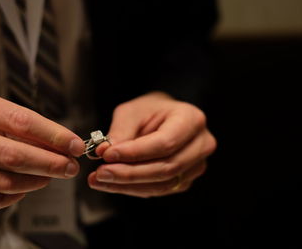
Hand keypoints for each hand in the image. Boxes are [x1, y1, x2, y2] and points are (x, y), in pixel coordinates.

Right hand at [0, 87, 84, 208]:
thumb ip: (18, 122)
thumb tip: (58, 143)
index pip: (22, 122)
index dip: (55, 136)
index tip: (75, 145)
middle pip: (14, 156)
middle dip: (50, 164)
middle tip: (70, 166)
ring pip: (3, 182)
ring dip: (36, 181)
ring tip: (51, 174)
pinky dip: (14, 195)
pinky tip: (25, 185)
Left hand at [88, 92, 216, 197]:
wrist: (164, 118)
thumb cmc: (151, 111)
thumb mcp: (133, 111)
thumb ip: (120, 130)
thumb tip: (104, 152)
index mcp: (192, 120)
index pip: (165, 143)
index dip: (135, 153)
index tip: (107, 155)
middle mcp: (201, 144)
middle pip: (166, 168)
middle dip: (129, 173)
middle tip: (100, 173)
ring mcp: (197, 165)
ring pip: (163, 184)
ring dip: (129, 185)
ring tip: (100, 180)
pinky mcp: (186, 180)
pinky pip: (160, 190)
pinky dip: (135, 189)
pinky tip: (114, 183)